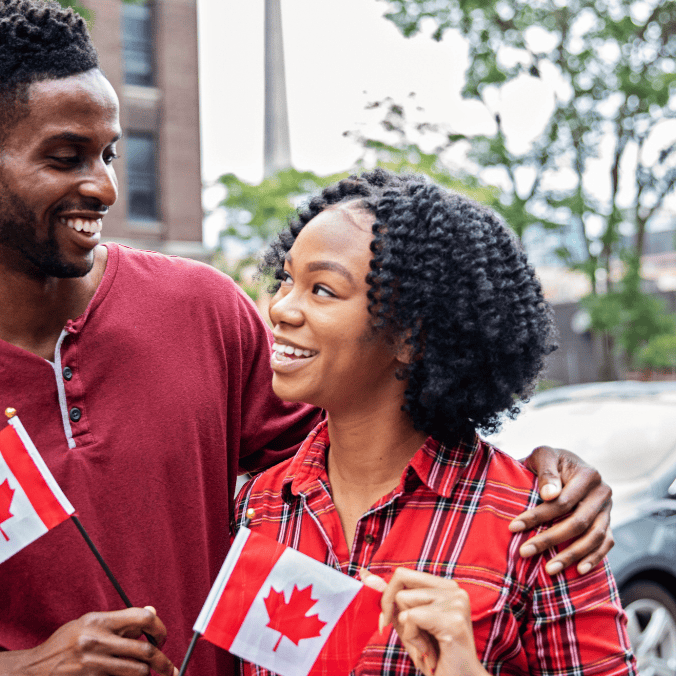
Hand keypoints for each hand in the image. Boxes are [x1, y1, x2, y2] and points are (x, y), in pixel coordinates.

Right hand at [0, 607, 175, 675]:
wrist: (34, 670)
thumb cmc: (65, 643)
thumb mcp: (89, 623)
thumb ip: (120, 620)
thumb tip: (152, 612)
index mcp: (100, 621)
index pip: (142, 618)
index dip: (159, 628)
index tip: (162, 638)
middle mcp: (98, 641)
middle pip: (145, 650)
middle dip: (163, 661)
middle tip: (168, 668)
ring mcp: (94, 664)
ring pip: (137, 671)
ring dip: (146, 675)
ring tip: (147, 674)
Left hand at [361, 567, 489, 675]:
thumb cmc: (432, 656)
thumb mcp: (407, 622)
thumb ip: (390, 599)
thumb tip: (363, 574)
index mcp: (446, 586)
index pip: (402, 573)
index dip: (388, 597)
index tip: (389, 620)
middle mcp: (454, 589)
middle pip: (400, 584)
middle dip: (397, 615)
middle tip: (417, 639)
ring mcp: (456, 603)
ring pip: (404, 600)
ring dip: (408, 631)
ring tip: (426, 646)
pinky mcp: (453, 620)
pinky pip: (411, 618)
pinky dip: (412, 639)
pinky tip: (429, 651)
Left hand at [511, 445, 612, 575]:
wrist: (564, 463)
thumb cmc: (549, 461)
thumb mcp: (544, 455)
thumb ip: (546, 471)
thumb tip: (549, 495)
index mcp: (588, 475)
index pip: (562, 502)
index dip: (538, 516)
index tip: (514, 527)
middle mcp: (603, 492)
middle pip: (578, 523)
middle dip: (549, 539)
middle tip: (524, 551)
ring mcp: (608, 509)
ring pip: (593, 537)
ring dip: (571, 555)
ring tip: (549, 569)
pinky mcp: (608, 522)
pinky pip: (606, 543)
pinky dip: (594, 558)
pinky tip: (578, 570)